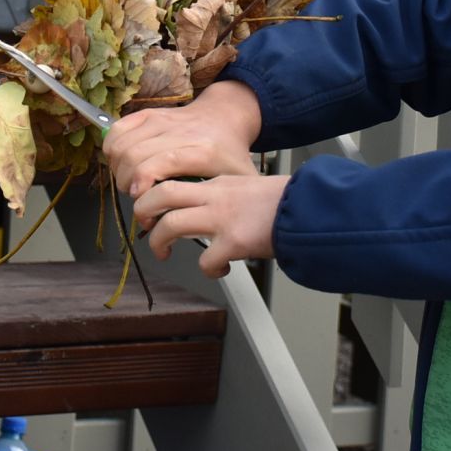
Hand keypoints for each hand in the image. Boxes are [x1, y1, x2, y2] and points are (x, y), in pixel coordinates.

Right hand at [106, 79, 262, 198]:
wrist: (226, 116)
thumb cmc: (231, 154)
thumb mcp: (238, 181)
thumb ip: (223, 206)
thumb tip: (205, 237)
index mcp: (204, 152)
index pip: (163, 163)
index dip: (145, 183)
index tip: (143, 203)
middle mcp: (181, 132)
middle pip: (136, 156)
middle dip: (128, 184)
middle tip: (138, 199)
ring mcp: (163, 120)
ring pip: (123, 145)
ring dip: (118, 170)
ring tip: (131, 183)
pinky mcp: (150, 114)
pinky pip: (118, 129)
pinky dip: (112, 148)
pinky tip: (122, 163)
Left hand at [133, 173, 288, 277]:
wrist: (307, 209)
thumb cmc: (283, 203)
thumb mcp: (247, 188)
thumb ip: (224, 196)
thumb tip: (204, 211)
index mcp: (217, 184)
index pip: (173, 180)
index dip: (153, 194)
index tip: (151, 209)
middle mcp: (215, 197)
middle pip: (161, 195)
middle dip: (143, 212)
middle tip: (145, 227)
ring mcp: (222, 218)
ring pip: (171, 224)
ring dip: (159, 241)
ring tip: (164, 252)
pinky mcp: (234, 241)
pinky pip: (206, 260)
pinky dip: (208, 269)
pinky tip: (219, 270)